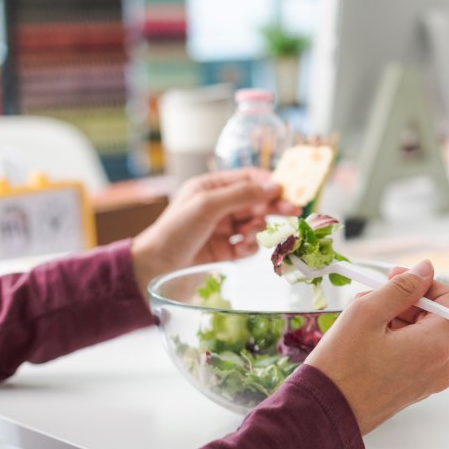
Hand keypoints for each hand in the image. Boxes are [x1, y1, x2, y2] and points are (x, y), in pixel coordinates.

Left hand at [131, 169, 300, 296]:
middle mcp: (219, 206)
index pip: (248, 179)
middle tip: (294, 211)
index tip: (287, 190)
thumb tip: (274, 186)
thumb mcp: (208, 206)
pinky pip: (249, 245)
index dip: (268, 183)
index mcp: (211, 188)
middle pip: (256, 201)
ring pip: (255, 224)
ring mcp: (224, 229)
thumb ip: (242, 195)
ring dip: (258, 230)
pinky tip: (241, 250)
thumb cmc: (175, 231)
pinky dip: (250, 247)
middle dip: (273, 206)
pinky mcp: (226, 251)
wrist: (154, 269)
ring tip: (250, 237)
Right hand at [305, 260, 448, 434]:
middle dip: (403, 302)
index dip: (424, 283)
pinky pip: (412, 353)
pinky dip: (393, 340)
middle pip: (434, 316)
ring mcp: (429, 381)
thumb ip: (402, 286)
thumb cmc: (342, 365)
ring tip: (359, 322)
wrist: (323, 416)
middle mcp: (442, 366)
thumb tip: (426, 269)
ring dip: (394, 319)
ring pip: (420, 334)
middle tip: (368, 298)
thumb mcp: (368, 312)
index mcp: (437, 346)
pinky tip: (364, 340)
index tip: (395, 278)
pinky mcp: (414, 390)